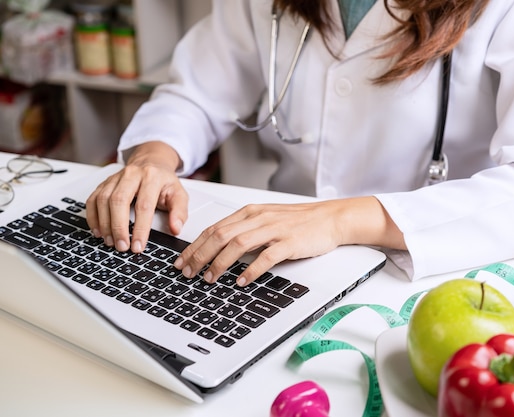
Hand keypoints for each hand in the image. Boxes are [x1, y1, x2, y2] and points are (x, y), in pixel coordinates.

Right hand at [85, 142, 188, 252]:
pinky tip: (98, 231)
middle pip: (119, 200)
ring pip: (103, 199)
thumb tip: (175, 229)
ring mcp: (115, 178)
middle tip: (121, 246)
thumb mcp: (179, 194)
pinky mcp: (104, 183)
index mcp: (152, 177)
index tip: (138, 246)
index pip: (145, 205)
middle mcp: (131, 174)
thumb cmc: (164, 182)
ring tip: (110, 242)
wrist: (152, 162)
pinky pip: (93, 199)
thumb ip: (179, 212)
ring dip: (105, 224)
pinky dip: (93, 216)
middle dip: (118, 227)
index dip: (141, 228)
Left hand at [174, 196, 405, 285]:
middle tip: (188, 273)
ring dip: (219, 263)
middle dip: (199, 255)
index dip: (195, 246)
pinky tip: (241, 280)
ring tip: (209, 278)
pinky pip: (266, 256)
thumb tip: (218, 247)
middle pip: (220, 235)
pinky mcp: (289, 242)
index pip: (215, 228)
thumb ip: (245, 229)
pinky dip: (250, 270)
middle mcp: (258, 218)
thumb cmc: (300, 221)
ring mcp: (274, 229)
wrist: (330, 218)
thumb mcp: (267, 219)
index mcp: (250, 212)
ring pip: (237, 244)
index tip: (182, 261)